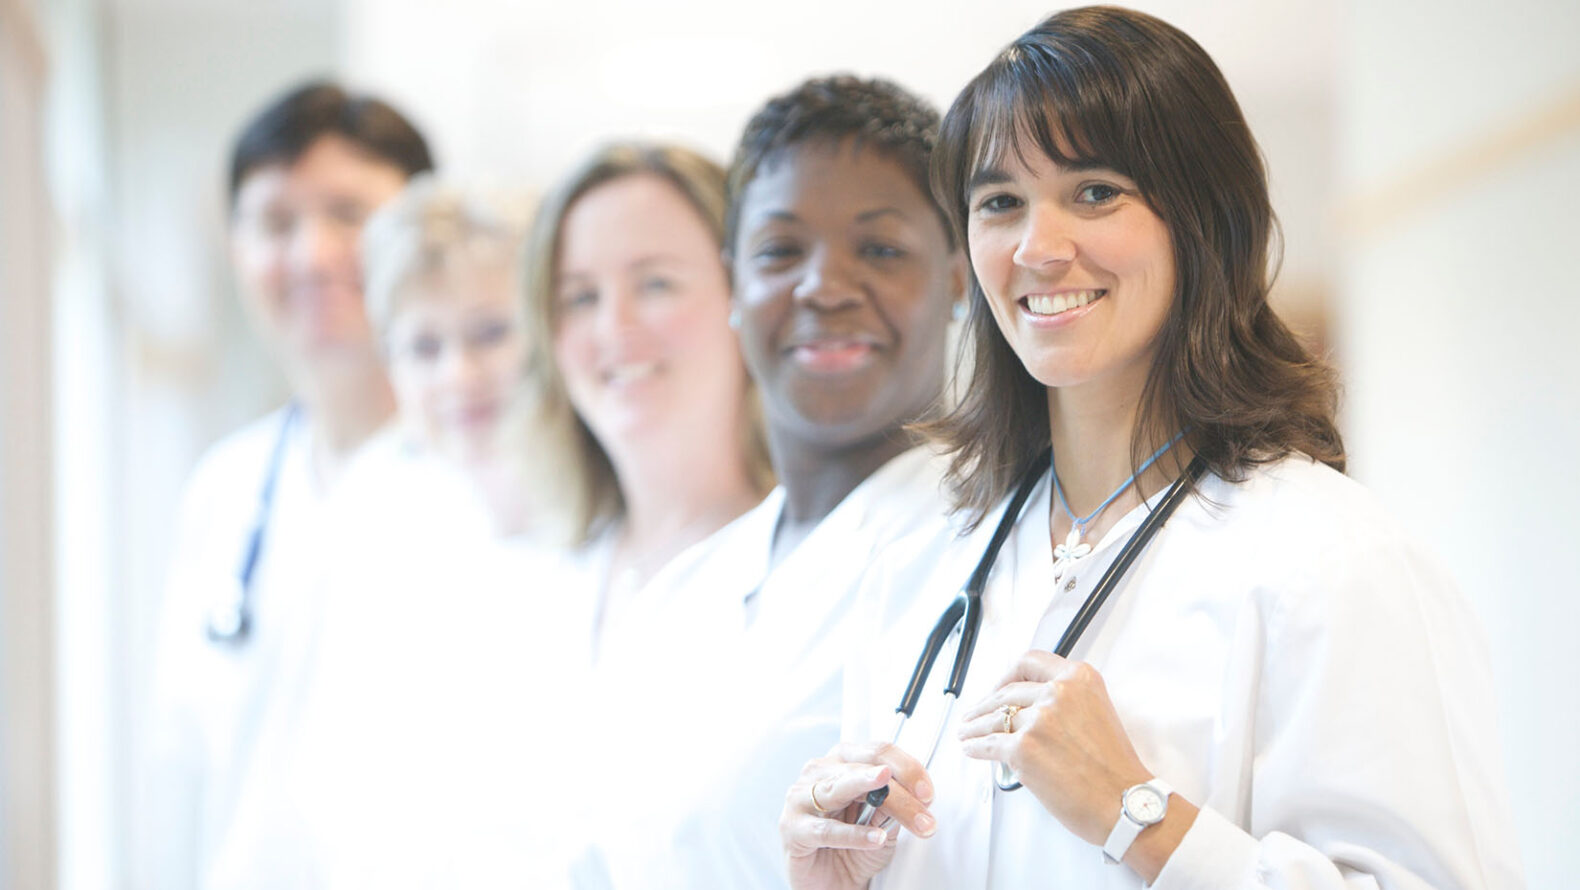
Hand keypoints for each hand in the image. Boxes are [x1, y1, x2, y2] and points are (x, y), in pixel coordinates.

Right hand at [780, 741, 936, 889]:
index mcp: (842, 761)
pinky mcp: (792, 827)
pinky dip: (853, 834)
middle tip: (925, 806)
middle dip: (900, 790)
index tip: (928, 791)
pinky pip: (826, 829)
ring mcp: (801, 797)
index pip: (877, 751)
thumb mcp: (881, 823)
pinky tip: (874, 837)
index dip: (906, 767)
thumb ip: (893, 805)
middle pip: (864, 768)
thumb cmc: (851, 846)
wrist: (827, 882)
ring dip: (880, 801)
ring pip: (842, 789)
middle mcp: (819, 771)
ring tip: (900, 805)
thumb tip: (916, 795)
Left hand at [956, 651, 1151, 846]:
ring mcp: (1039, 720)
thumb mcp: (1097, 712)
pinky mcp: (1023, 749)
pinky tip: (973, 748)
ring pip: (993, 717)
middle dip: (985, 704)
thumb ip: (1067, 701)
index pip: (1030, 662)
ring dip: (975, 726)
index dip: (1007, 676)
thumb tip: (1031, 708)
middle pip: (1006, 691)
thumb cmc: (1115, 769)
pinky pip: (988, 744)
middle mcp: (1058, 693)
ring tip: (967, 732)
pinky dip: (976, 747)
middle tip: (976, 714)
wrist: (1125, 803)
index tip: (999, 687)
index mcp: (1079, 679)